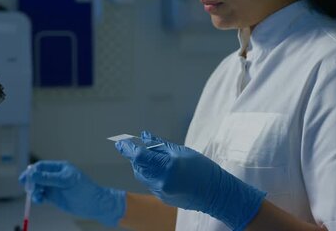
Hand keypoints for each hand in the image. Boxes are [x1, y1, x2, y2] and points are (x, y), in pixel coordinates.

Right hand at [18, 160, 124, 225]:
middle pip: (37, 176)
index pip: (42, 166)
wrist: (93, 204)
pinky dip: (37, 197)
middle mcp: (55, 176)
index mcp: (60, 167)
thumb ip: (49, 178)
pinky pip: (41, 195)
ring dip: (34, 191)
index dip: (32, 171)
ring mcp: (54, 187)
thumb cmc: (83, 189)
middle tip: (28, 188)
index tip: (25, 178)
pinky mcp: (54, 197)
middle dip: (31, 182)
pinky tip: (39, 200)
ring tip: (37, 197)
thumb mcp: (65, 181)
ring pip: (38, 187)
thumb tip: (32, 174)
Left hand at [116, 132, 265, 230]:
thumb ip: (160, 145)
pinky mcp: (162, 198)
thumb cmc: (202, 169)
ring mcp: (161, 192)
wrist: (215, 194)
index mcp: (167, 167)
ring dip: (143, 166)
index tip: (121, 142)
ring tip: (156, 158)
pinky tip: (164, 170)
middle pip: (138, 167)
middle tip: (141, 147)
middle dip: (137, 157)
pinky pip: (151, 183)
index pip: (140, 156)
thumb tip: (144, 136)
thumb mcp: (182, 151)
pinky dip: (152, 174)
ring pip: (143, 176)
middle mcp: (161, 182)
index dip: (128, 148)